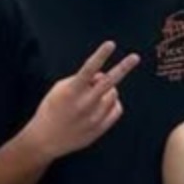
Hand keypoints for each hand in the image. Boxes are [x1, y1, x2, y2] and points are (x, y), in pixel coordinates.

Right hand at [29, 41, 139, 159]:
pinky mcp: (101, 128)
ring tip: (94, 95)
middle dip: (123, 67)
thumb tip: (102, 77)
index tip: (111, 44)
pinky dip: (113, 103)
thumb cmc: (52, 109)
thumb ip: (82, 80)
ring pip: (113, 94)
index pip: (89, 68)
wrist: (47, 138)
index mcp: (72, 91)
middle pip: (109, 82)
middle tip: (135, 57)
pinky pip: (117, 109)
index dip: (101, 55)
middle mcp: (86, 103)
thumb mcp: (60, 89)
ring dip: (108, 90)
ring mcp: (95, 117)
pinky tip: (103, 105)